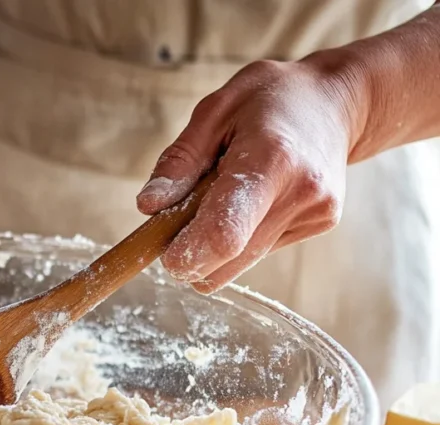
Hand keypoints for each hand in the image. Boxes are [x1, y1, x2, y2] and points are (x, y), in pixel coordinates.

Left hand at [136, 57, 362, 292]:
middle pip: (229, 258)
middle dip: (192, 253)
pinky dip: (240, 237)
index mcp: (271, 158)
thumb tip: (148, 206)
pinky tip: (251, 200)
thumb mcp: (215, 111)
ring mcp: (315, 213)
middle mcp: (301, 192)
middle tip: (183, 218)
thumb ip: (179, 161)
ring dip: (214, 247)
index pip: (224, 233)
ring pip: (240, 263)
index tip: (164, 252)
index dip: (187, 255)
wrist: (337, 101)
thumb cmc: (268, 100)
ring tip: (221, 199)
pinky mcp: (319, 225)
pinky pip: (258, 251)